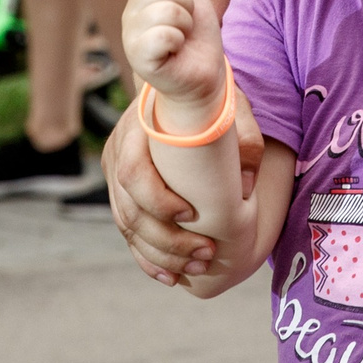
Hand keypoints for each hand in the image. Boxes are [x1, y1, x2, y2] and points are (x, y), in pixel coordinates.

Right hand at [107, 95, 264, 285]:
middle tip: (205, 253)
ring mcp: (116, 175)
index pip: (132, 172)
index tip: (189, 214)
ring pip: (128, 227)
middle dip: (166, 240)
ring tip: (196, 267)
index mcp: (137, 128)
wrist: (181, 85)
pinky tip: (170, 276)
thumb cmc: (207, 95)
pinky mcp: (123, 194)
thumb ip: (242, 136)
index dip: (155, 200)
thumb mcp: (228, 104)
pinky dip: (148, 259)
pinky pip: (129, 234)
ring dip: (161, 255)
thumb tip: (245, 185)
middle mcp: (119, 153)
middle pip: (129, 210)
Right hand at [123, 0, 229, 113]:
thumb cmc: (196, 38)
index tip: (186, 4)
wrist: (202, 76)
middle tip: (186, 24)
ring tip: (181, 37)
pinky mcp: (138, 58)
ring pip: (167, 9)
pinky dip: (179, 41)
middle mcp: (129, 14)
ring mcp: (130, 36)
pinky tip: (175, 50)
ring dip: (186, 24)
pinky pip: (163, 34)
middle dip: (188, 4)